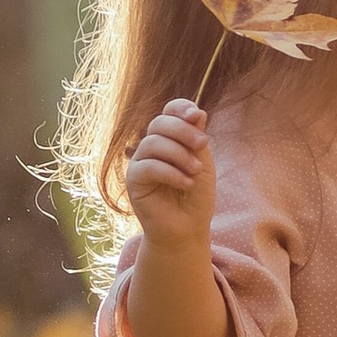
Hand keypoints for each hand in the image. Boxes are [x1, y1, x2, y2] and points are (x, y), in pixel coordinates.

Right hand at [129, 94, 214, 253]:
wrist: (188, 227)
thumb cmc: (196, 195)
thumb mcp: (202, 161)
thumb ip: (197, 138)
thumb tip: (197, 111)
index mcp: (170, 138)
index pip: (168, 112)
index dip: (180, 108)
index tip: (196, 116)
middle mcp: (152, 147)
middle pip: (159, 123)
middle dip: (183, 130)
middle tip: (202, 144)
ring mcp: (140, 162)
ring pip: (152, 142)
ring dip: (179, 154)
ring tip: (195, 171)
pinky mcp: (134, 180)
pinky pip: (147, 166)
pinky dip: (170, 172)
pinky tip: (186, 183)